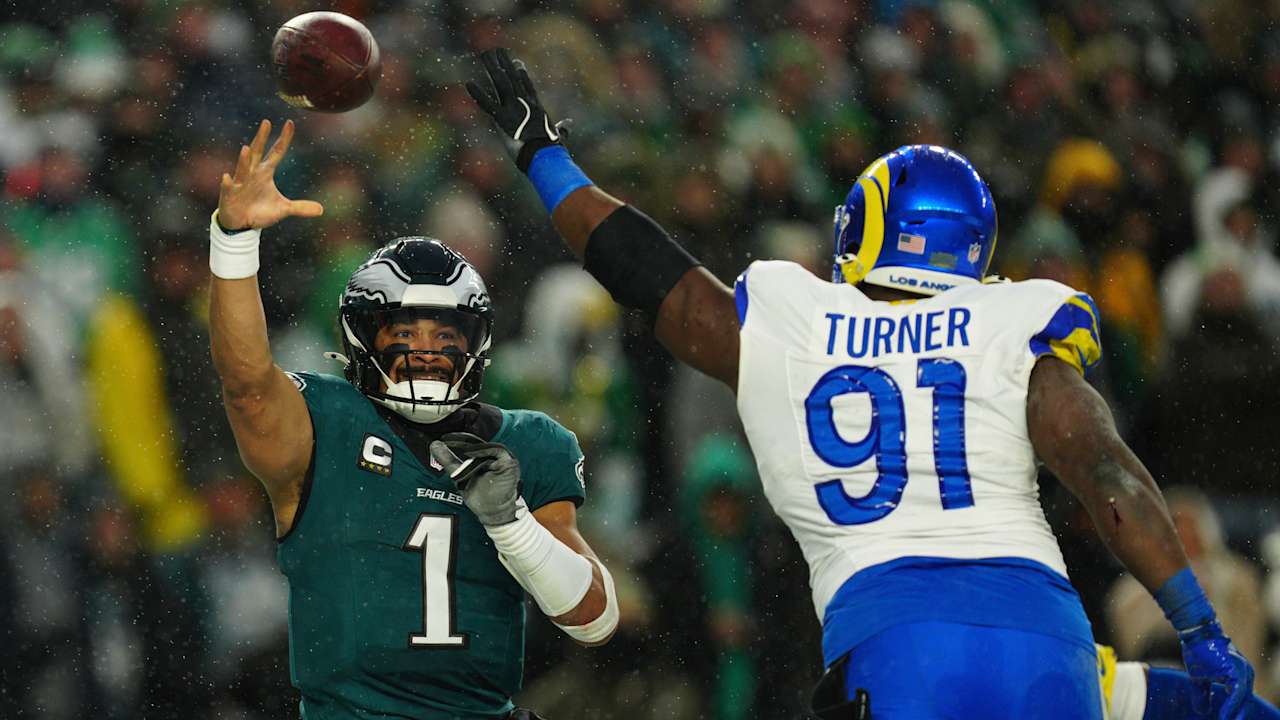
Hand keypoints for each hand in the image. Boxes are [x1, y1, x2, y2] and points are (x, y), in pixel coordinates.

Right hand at [217, 119, 322, 230]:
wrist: (241, 224)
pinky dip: (228, 183)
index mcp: (265, 172)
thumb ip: (301, 207)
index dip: (283, 139)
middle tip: (266, 122)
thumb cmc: (260, 211)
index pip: (277, 152)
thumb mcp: (283, 209)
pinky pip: (229, 188)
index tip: (290, 123)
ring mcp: (240, 183)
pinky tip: (227, 178)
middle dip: (261, 139)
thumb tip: (321, 210)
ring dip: (244, 160)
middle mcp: (252, 173)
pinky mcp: (230, 195)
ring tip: (246, 148)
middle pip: (257, 153)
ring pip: (242, 169)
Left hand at [429, 432, 520, 525]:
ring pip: (485, 446)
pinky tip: (469, 452)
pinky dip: (483, 450)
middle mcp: (495, 456)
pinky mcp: (509, 462)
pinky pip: (497, 451)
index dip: (457, 440)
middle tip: (446, 439)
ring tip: (454, 445)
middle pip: (477, 443)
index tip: (443, 439)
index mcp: (485, 457)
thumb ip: (448, 460)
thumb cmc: (481, 497)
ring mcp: (504, 459)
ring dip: (469, 445)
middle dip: (460, 440)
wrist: (493, 513)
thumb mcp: (459, 476)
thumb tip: (434, 445)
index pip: (471, 444)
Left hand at [466, 48, 569, 171]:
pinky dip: (478, 94)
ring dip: (492, 67)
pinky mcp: (502, 118)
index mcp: (536, 107)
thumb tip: (568, 124)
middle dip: (505, 63)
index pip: (527, 87)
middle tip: (498, 50)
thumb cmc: (550, 148)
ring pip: (500, 83)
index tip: (517, 63)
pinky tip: (469, 83)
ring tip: (485, 54)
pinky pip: (487, 104)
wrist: (543, 153)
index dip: (521, 75)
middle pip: (512, 78)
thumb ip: (562, 129)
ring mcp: (512, 108)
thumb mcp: (557, 135)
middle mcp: (524, 103)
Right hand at [1179, 621, 1253, 718]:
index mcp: (1240, 676)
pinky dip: (1232, 707)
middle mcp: (1246, 674)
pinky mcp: (1236, 672)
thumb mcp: (1199, 678)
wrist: (1196, 633)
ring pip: (1242, 701)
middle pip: (1245, 703)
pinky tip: (1226, 717)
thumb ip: (1203, 695)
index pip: (1241, 700)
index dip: (1234, 713)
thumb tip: (1202, 712)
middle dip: (1236, 717)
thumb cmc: (1198, 652)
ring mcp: (1243, 672)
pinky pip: (1237, 694)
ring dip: (1234, 716)